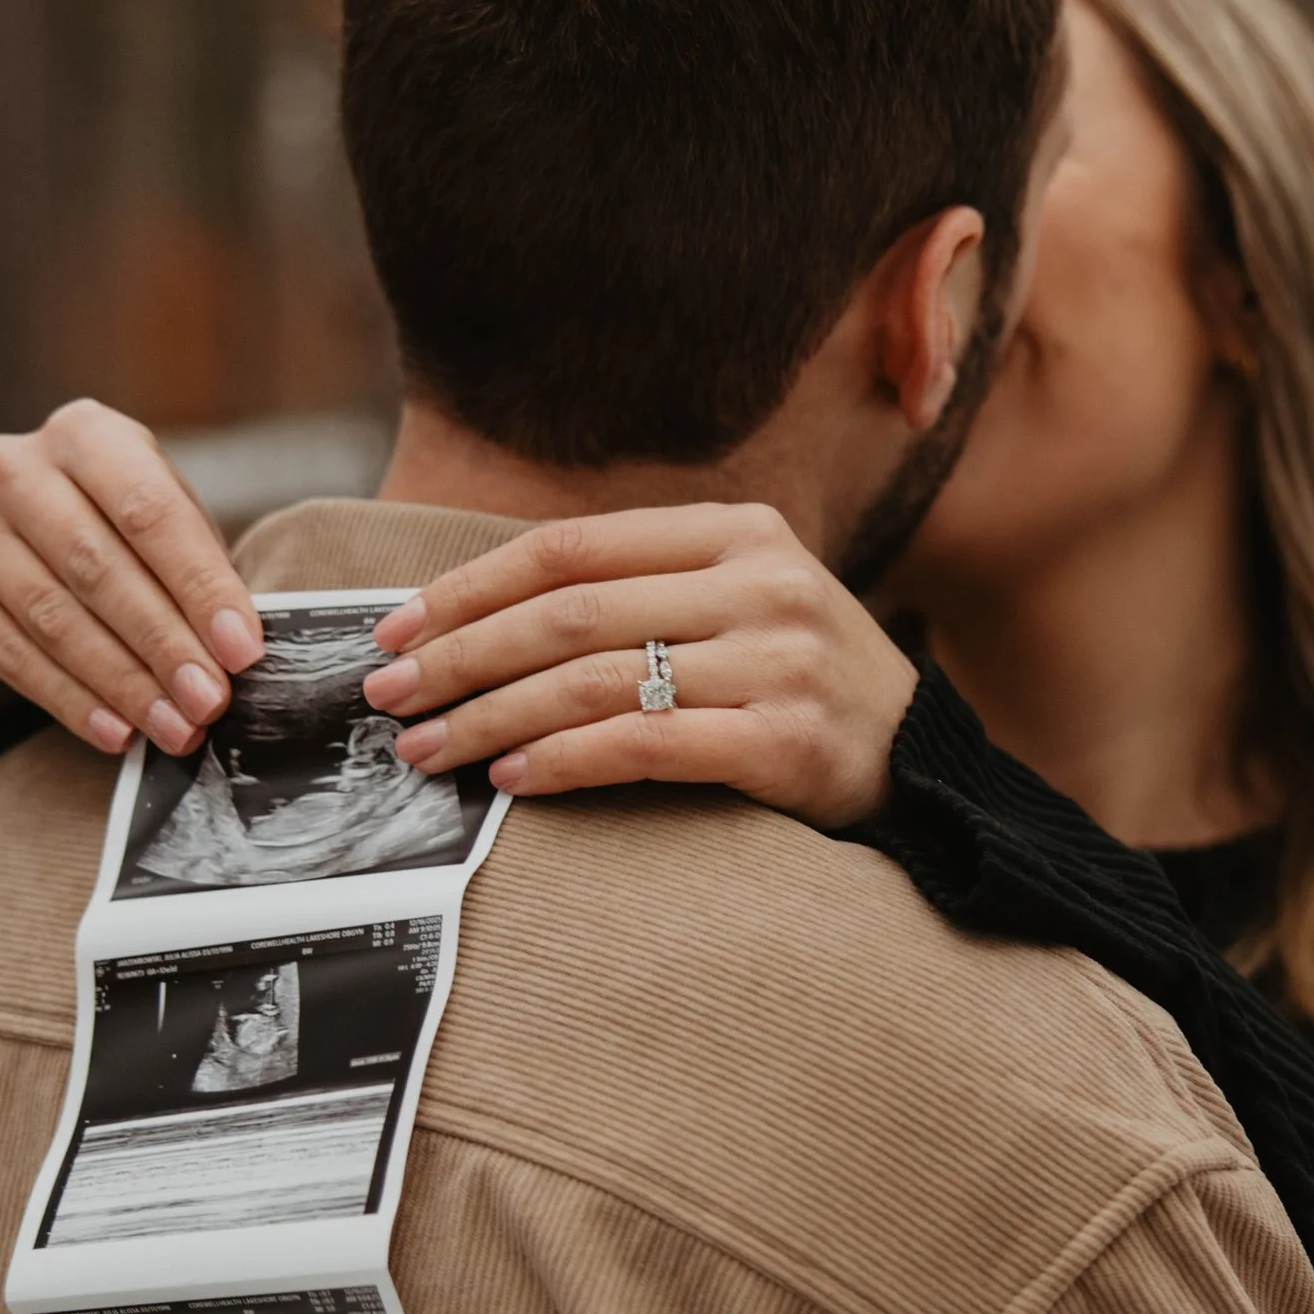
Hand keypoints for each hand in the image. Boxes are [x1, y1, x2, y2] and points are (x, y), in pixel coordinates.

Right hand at [0, 400, 262, 753]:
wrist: (40, 531)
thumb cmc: (130, 529)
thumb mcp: (172, 523)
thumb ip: (199, 573)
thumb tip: (235, 652)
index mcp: (84, 434)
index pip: (148, 512)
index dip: (199, 586)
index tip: (241, 649)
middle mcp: (12, 468)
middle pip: (96, 567)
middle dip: (162, 645)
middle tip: (209, 701)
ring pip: (51, 616)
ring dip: (121, 683)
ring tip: (174, 727)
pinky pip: (8, 654)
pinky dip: (68, 699)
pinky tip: (116, 731)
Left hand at [364, 505, 917, 829]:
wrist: (926, 766)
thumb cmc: (801, 687)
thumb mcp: (741, 605)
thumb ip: (640, 594)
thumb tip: (480, 623)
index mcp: (740, 532)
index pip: (572, 548)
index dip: (471, 586)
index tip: (397, 628)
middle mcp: (764, 583)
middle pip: (570, 613)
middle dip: (461, 656)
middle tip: (388, 694)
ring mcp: (779, 660)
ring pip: (595, 681)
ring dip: (492, 717)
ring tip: (429, 749)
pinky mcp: (785, 741)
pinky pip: (644, 746)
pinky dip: (564, 761)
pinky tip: (512, 781)